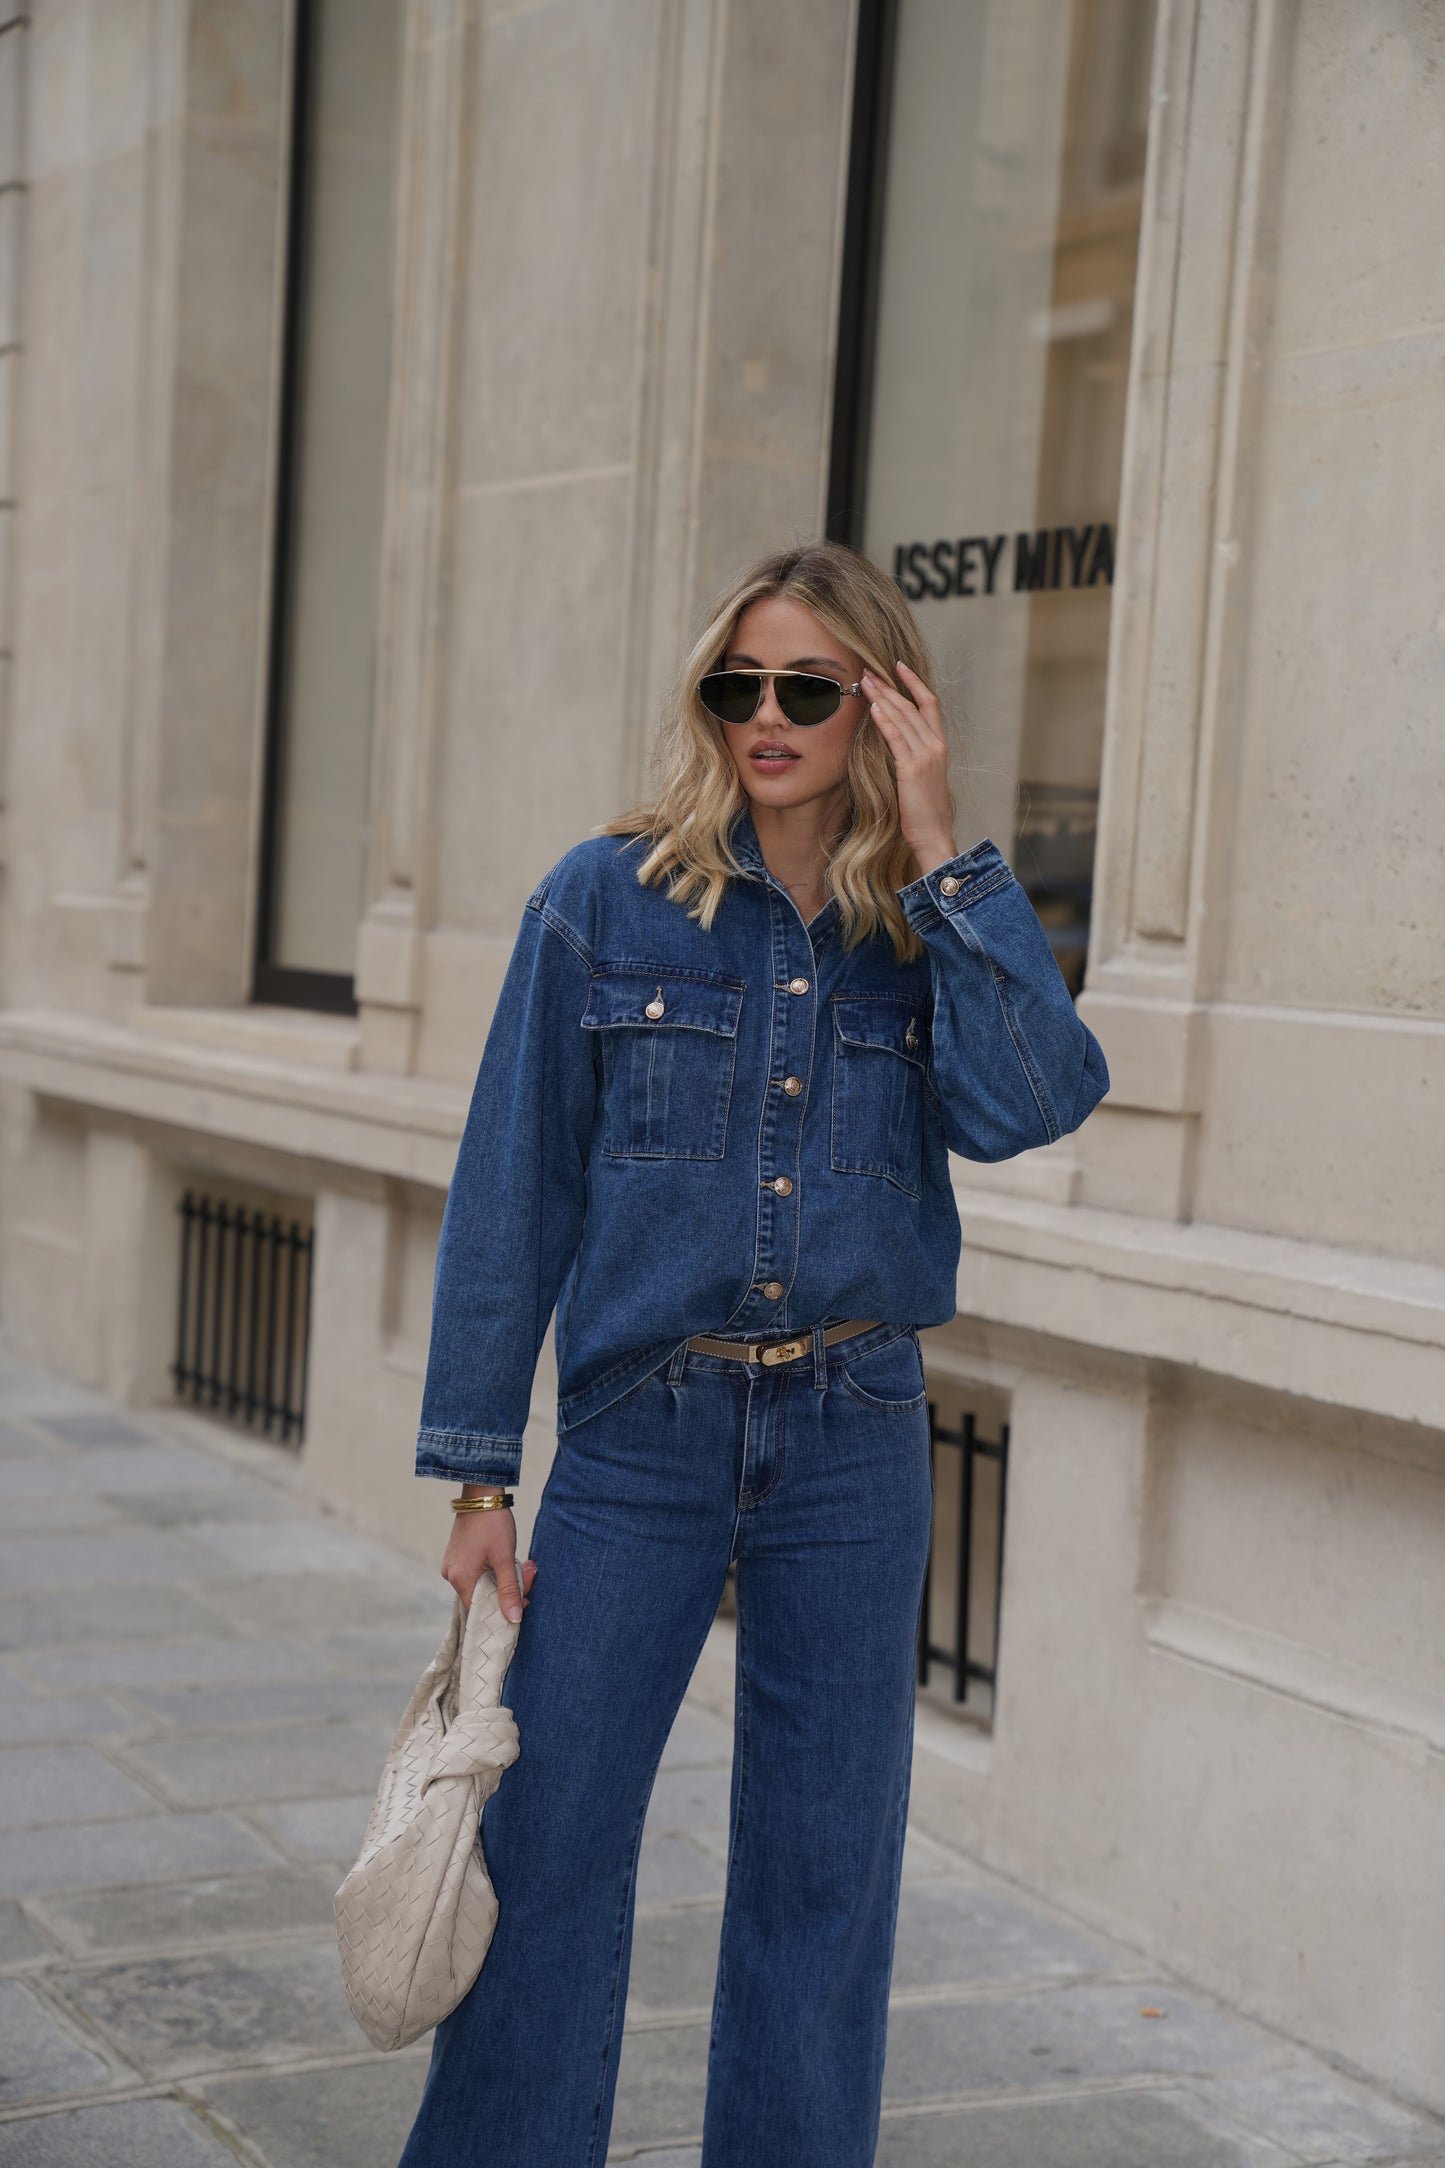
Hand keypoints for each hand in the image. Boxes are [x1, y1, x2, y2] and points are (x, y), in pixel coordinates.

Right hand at [441, 1490, 536, 1620]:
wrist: (482, 1494)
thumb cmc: (492, 1523)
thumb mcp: (505, 1558)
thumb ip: (509, 1590)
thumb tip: (514, 1618)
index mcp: (460, 1579)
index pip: (481, 1610)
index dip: (503, 1609)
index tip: (525, 1600)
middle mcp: (451, 1575)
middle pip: (483, 1596)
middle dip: (509, 1589)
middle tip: (529, 1573)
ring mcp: (453, 1565)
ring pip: (483, 1584)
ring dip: (504, 1578)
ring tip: (523, 1564)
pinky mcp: (458, 1557)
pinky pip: (478, 1573)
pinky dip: (495, 1570)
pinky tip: (508, 1559)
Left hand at [860, 661, 956, 873]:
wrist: (932, 833)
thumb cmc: (922, 808)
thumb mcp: (920, 774)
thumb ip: (909, 752)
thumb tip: (889, 734)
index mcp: (939, 744)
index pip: (929, 703)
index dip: (915, 682)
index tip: (898, 665)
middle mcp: (936, 745)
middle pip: (912, 705)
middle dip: (890, 686)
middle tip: (869, 671)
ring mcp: (926, 756)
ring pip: (903, 717)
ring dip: (883, 697)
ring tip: (866, 682)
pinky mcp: (912, 768)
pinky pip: (897, 738)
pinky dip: (885, 721)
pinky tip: (873, 707)